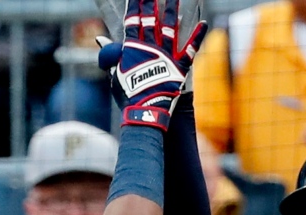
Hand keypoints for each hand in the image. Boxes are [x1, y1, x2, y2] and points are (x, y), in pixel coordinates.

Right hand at [95, 0, 207, 129]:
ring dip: (172, 11)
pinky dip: (198, 37)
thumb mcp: (115, 75)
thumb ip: (112, 56)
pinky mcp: (180, 67)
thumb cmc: (128, 96)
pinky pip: (191, 50)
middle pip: (151, 19)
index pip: (132, 21)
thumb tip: (101, 40)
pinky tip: (204, 24)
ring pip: (170, 28)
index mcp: (133, 49)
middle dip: (150, 2)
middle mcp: (151, 48)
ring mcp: (166, 56)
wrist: (144, 113)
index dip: (134, 6)